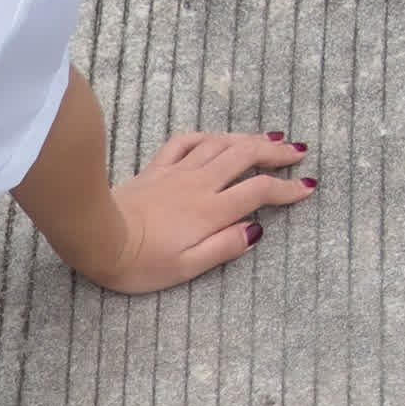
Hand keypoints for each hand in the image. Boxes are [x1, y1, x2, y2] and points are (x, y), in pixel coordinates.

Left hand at [92, 130, 318, 293]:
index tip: (307, 188)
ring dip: (248, 139)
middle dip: (276, 153)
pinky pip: (186, 141)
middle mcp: (199, 184)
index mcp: (211, 210)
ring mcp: (177, 172)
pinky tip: (216, 138)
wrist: (97, 238)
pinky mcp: (156, 169)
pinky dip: (208, 136)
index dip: (287, 189)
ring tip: (270, 139)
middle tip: (298, 152)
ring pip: (220, 144)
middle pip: (246, 157)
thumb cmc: (139, 263)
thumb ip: (223, 248)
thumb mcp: (186, 268)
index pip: (259, 192)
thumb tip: (255, 230)